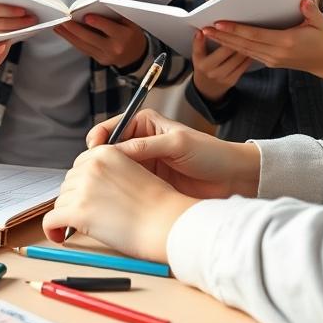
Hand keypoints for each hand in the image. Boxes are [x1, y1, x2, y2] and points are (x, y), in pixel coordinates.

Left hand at [42, 145, 196, 261]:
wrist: (167, 224)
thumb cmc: (159, 205)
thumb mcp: (134, 172)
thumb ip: (110, 172)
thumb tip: (88, 185)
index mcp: (106, 152)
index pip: (80, 165)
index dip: (83, 183)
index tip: (85, 196)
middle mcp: (92, 166)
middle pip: (68, 183)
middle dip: (75, 198)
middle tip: (87, 214)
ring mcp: (83, 188)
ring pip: (60, 201)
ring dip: (67, 214)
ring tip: (81, 227)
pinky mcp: (77, 212)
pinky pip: (51, 220)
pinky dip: (52, 229)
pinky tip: (59, 236)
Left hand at [53, 13, 147, 67]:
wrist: (136, 55)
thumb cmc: (132, 34)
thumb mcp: (130, 23)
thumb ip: (115, 15)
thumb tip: (94, 8)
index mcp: (124, 37)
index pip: (109, 29)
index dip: (98, 22)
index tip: (86, 16)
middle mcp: (114, 48)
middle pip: (91, 38)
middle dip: (75, 29)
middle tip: (64, 21)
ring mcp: (105, 56)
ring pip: (83, 45)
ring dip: (69, 35)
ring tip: (58, 26)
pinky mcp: (98, 60)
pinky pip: (83, 49)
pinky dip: (72, 40)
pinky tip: (65, 33)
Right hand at [86, 109, 259, 199]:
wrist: (232, 179)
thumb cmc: (210, 154)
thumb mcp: (176, 144)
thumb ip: (145, 145)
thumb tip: (114, 151)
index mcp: (144, 123)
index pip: (110, 129)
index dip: (98, 142)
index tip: (93, 155)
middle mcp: (139, 142)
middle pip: (107, 152)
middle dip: (98, 163)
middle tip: (91, 176)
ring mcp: (143, 165)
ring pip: (113, 171)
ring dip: (106, 179)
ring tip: (99, 189)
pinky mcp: (147, 184)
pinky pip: (125, 186)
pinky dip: (117, 192)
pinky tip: (115, 199)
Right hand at [190, 29, 250, 101]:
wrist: (207, 88)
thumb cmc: (203, 67)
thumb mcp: (196, 56)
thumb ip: (198, 44)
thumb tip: (200, 32)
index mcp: (202, 64)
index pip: (213, 46)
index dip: (220, 35)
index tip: (225, 26)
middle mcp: (213, 71)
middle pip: (227, 51)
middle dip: (235, 39)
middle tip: (241, 29)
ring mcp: (224, 77)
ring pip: (238, 59)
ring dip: (244, 47)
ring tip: (248, 37)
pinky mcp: (233, 80)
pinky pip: (243, 66)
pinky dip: (248, 56)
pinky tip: (251, 49)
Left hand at [203, 0, 322, 87]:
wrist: (322, 61)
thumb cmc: (319, 38)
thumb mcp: (319, 22)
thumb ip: (311, 11)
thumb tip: (303, 1)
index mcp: (286, 41)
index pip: (255, 35)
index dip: (236, 29)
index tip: (220, 22)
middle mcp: (276, 53)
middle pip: (244, 44)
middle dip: (223, 36)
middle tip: (205, 27)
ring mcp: (271, 59)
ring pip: (243, 51)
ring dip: (225, 42)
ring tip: (208, 33)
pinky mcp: (269, 62)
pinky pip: (248, 55)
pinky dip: (234, 48)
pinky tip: (223, 41)